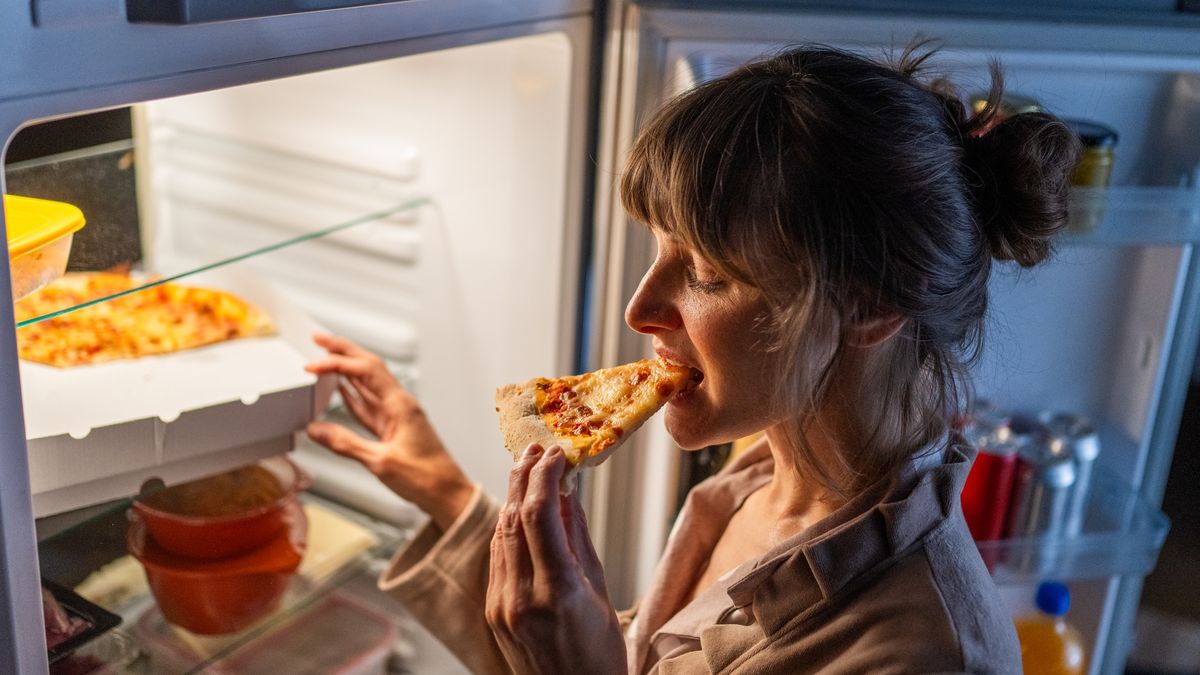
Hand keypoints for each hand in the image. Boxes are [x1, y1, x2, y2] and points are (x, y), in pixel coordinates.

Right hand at [305, 333, 472, 529]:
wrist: (448, 494)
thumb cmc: (426, 478)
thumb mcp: (380, 463)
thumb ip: (346, 444)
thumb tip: (316, 430)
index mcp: (401, 405)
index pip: (366, 371)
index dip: (338, 363)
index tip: (313, 364)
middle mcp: (400, 404)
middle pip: (369, 368)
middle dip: (344, 351)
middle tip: (319, 339)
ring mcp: (397, 415)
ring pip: (367, 384)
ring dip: (346, 370)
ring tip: (324, 358)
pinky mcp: (393, 428)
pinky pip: (368, 405)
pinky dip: (352, 396)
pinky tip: (340, 390)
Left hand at [486, 444, 626, 674]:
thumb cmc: (598, 656)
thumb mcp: (600, 593)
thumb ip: (579, 540)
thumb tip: (568, 494)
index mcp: (556, 593)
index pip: (540, 516)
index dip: (544, 476)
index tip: (556, 453)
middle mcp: (520, 597)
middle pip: (513, 519)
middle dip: (523, 478)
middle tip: (535, 450)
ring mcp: (501, 605)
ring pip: (501, 535)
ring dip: (512, 497)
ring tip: (526, 469)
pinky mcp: (492, 610)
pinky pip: (498, 557)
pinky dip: (509, 526)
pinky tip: (520, 508)